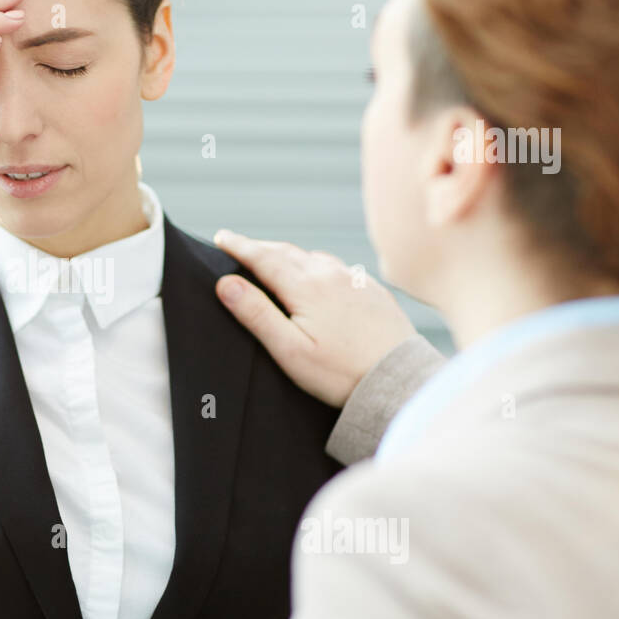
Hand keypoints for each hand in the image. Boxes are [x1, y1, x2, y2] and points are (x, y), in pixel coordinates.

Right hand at [213, 230, 417, 407]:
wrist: (397, 381)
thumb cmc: (340, 372)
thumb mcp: (289, 349)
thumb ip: (256, 313)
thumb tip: (226, 284)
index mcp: (306, 287)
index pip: (263, 258)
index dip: (239, 246)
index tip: (221, 238)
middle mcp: (331, 275)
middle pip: (287, 252)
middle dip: (260, 247)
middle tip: (239, 245)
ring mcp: (355, 281)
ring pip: (313, 258)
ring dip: (289, 255)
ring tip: (274, 259)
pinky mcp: (372, 292)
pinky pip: (338, 269)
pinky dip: (317, 266)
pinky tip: (317, 276)